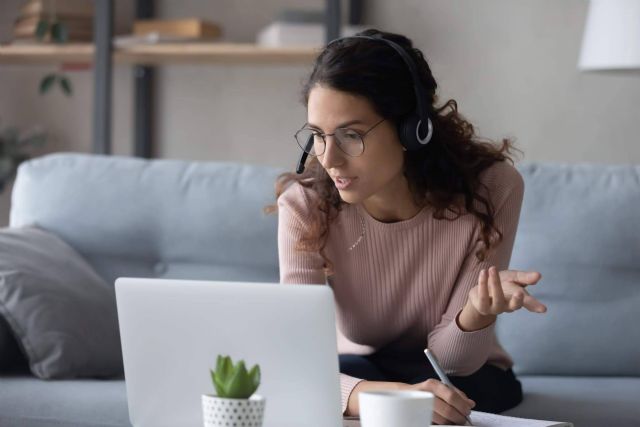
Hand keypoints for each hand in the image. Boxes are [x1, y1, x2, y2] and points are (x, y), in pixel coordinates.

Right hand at [345, 379, 474, 424]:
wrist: (403, 397)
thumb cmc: (427, 393)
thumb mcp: (441, 389)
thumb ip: (456, 394)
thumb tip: (471, 403)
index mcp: (433, 384)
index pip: (451, 396)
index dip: (462, 405)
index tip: (468, 411)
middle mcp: (426, 393)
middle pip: (447, 409)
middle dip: (459, 417)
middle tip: (463, 420)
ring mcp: (420, 405)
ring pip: (441, 419)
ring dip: (450, 422)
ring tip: (452, 421)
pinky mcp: (417, 415)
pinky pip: (434, 423)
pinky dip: (441, 424)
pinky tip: (441, 422)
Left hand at [468, 266, 546, 316]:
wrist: (482, 289)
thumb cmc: (502, 283)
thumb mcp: (513, 278)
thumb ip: (524, 278)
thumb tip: (538, 275)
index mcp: (518, 299)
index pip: (528, 303)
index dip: (535, 305)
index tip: (543, 309)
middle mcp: (508, 306)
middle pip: (514, 305)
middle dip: (517, 300)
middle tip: (520, 293)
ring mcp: (495, 309)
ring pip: (497, 298)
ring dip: (495, 282)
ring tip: (492, 268)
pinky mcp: (482, 307)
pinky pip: (483, 297)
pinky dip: (482, 283)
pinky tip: (483, 273)